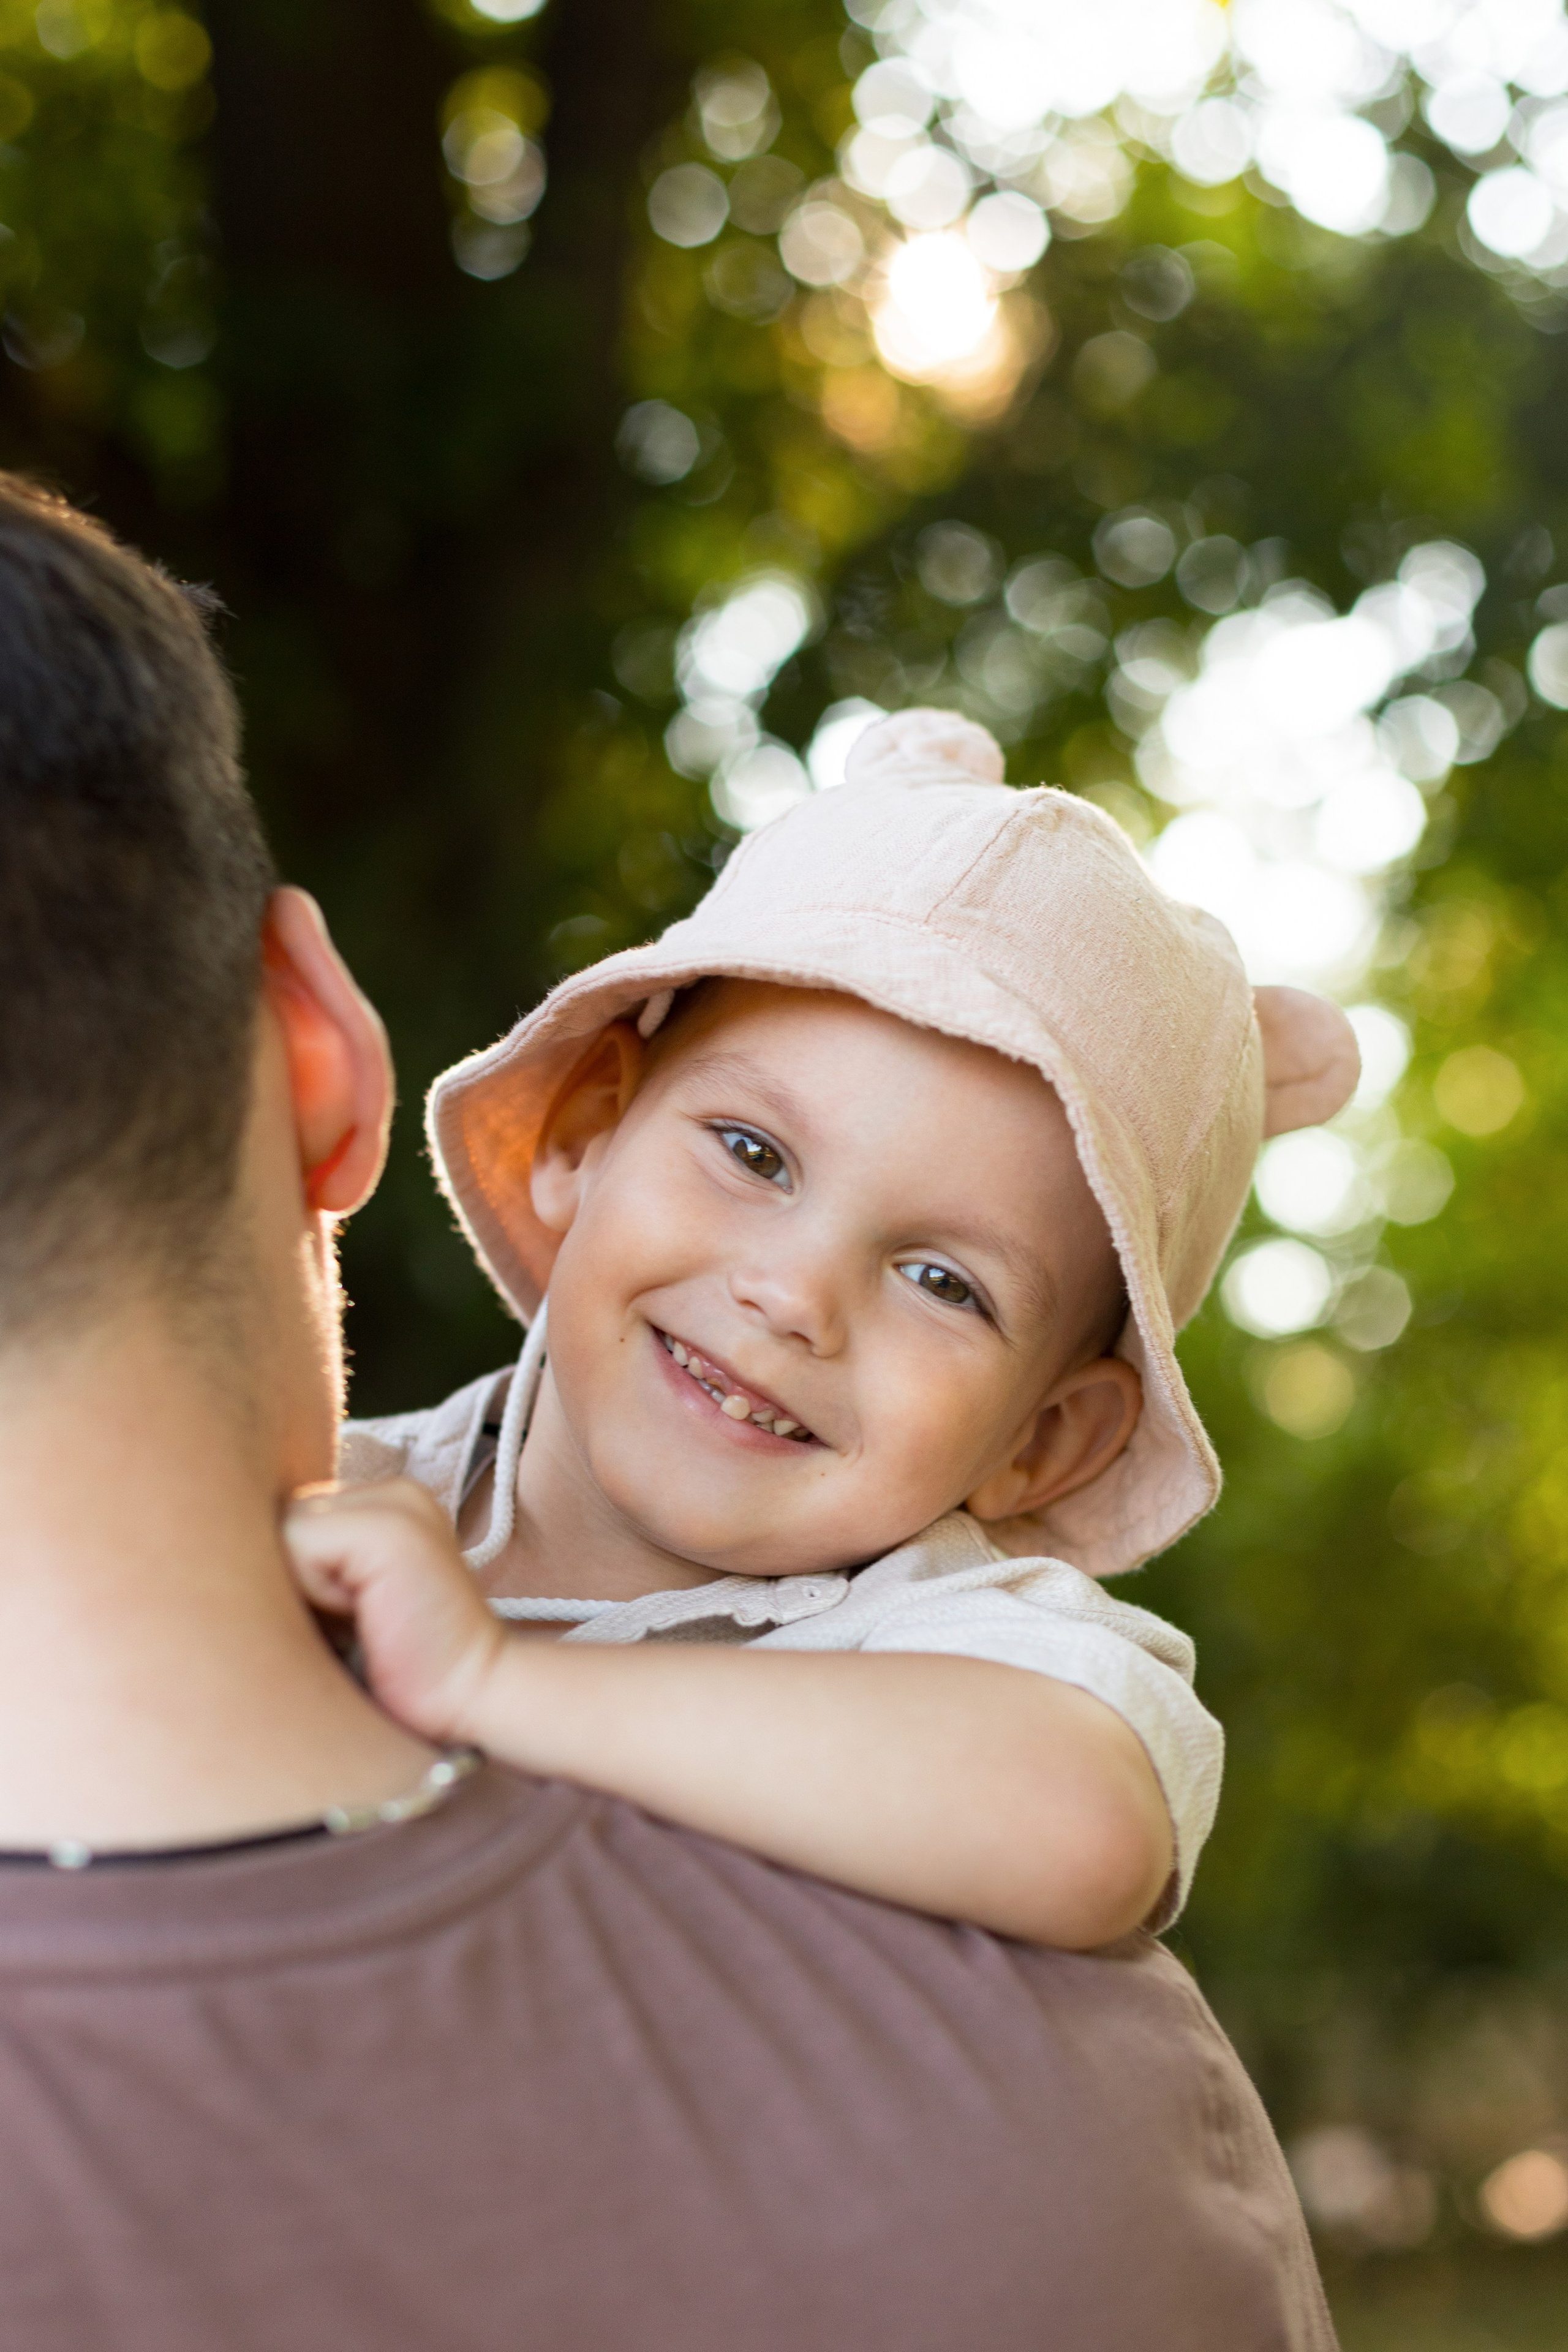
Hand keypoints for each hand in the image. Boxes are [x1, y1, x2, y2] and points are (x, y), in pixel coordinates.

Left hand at [284, 1479, 506, 1744]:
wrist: (470, 1700)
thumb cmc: (398, 1673)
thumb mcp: (344, 1604)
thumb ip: (308, 1564)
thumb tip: (226, 1554)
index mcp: (386, 1504)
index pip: (287, 1515)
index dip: (290, 1576)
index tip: (344, 1621)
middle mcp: (393, 1490)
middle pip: (277, 1517)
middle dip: (288, 1579)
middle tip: (348, 1625)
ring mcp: (396, 1502)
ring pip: (281, 1527)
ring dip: (299, 1588)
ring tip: (353, 1624)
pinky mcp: (390, 1527)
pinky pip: (298, 1543)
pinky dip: (314, 1594)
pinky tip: (362, 1621)